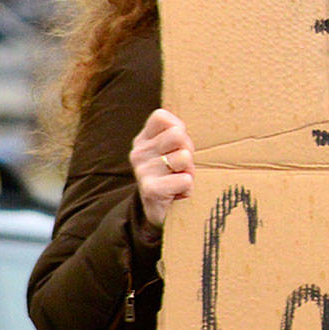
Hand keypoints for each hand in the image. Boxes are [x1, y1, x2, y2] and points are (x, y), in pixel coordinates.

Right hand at [129, 109, 195, 228]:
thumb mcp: (174, 150)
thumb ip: (177, 133)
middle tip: (183, 166)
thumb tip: (178, 128)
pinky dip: (188, 187)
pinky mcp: (150, 190)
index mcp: (143, 140)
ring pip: (184, 157)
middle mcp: (138, 153)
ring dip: (190, 171)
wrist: (161, 212)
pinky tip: (179, 193)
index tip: (179, 145)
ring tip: (181, 180)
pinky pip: (184, 180)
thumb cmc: (174, 176)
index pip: (161, 117)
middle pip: (177, 134)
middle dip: (189, 150)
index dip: (179, 128)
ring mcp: (142, 171)